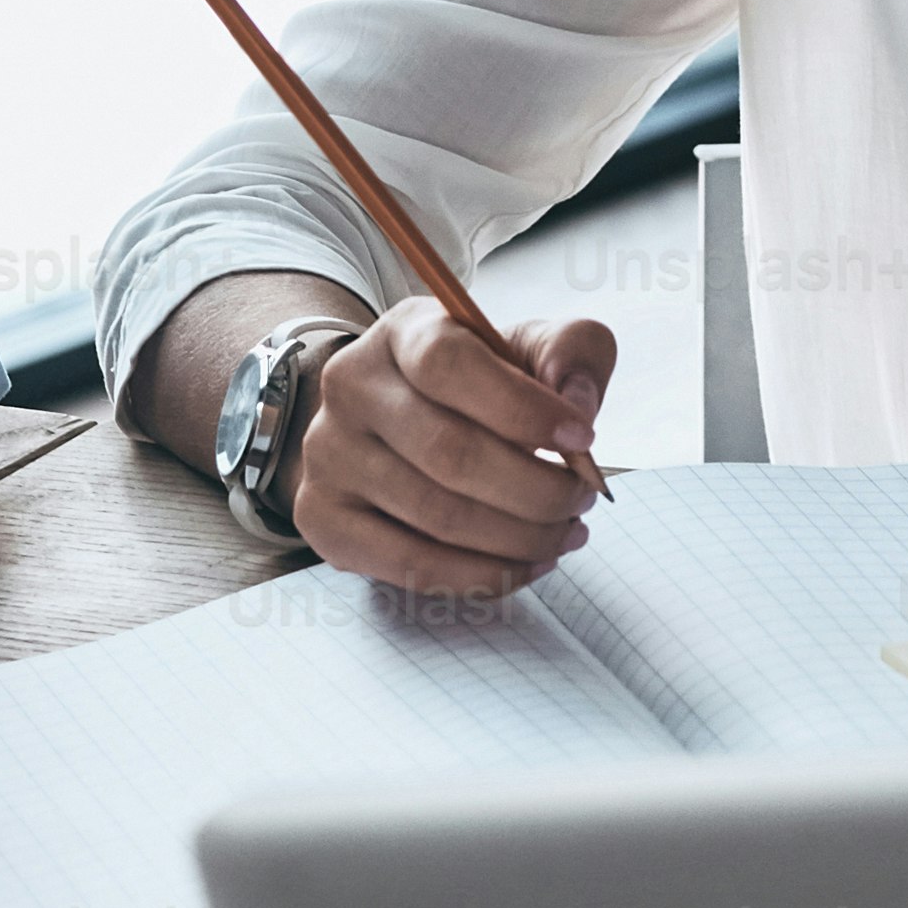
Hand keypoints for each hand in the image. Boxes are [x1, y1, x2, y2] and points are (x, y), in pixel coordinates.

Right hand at [292, 298, 612, 598]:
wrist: (396, 423)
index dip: (524, 407)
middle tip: (582, 499)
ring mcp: (328, 455)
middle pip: (449, 452)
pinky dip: (483, 575)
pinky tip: (529, 564)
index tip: (584, 437)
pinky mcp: (324, 517)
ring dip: (521, 537)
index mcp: (404, 332)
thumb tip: (577, 403)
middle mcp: (351, 387)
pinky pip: (410, 566)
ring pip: (437, 516)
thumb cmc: (481, 386)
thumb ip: (571, 352)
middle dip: (537, 488)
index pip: (450, 364)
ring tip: (566, 532)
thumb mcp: (530, 348)